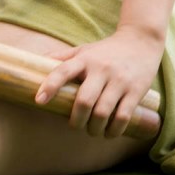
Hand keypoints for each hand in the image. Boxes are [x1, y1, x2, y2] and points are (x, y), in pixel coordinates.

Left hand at [35, 27, 163, 137]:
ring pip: (103, 112)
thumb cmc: (105, 50)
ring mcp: (120, 80)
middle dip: (76, 120)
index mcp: (84, 59)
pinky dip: (114, 130)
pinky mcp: (136, 90)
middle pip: (84, 101)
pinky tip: (109, 133)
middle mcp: (101, 69)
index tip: (38, 101)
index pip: (62, 71)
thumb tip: (31, 64)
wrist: (142, 40)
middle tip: (74, 126)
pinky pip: (123, 116)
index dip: (49, 86)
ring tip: (92, 131)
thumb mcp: (82, 49)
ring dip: (94, 128)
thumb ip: (60, 58)